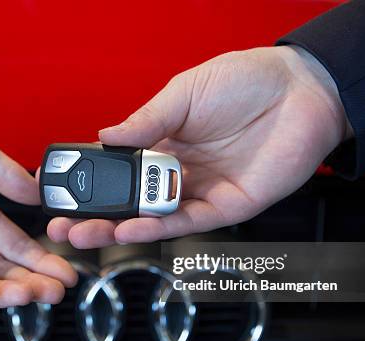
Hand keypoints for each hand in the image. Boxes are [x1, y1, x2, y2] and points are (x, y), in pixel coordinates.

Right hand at [48, 46, 349, 247]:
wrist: (302, 88)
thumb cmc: (247, 81)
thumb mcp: (185, 93)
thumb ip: (146, 120)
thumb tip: (104, 136)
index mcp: (165, 143)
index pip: (119, 171)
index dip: (91, 183)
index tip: (62, 192)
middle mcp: (179, 172)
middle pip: (131, 203)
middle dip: (95, 217)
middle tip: (62, 228)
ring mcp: (202, 191)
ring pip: (154, 219)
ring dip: (119, 229)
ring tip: (85, 234)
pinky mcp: (228, 207)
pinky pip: (188, 222)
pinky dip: (158, 229)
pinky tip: (131, 230)